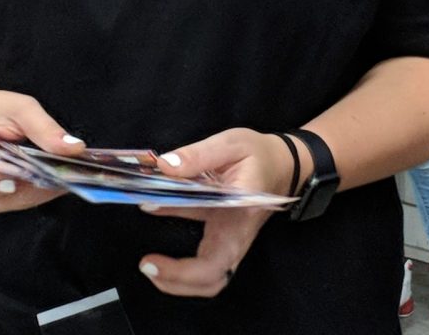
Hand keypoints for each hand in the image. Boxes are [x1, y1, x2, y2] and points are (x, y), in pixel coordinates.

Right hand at [0, 89, 84, 214]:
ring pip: (11, 203)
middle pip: (3, 197)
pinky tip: (49, 180)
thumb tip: (75, 149)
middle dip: (38, 187)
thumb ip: (44, 128)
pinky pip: (11, 203)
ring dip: (38, 192)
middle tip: (70, 174)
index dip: (17, 180)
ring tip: (64, 176)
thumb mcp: (18, 107)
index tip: (48, 172)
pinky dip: (32, 193)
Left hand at [137, 129, 293, 297]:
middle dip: (175, 283)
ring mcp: (230, 240)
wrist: (283, 164)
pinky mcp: (223, 234)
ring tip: (150, 265)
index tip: (150, 260)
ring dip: (179, 280)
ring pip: (209, 277)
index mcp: (238, 219)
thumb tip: (165, 167)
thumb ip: (197, 154)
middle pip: (211, 281)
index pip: (213, 263)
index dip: (180, 272)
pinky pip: (205, 259)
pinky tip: (161, 245)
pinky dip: (182, 262)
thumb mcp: (230, 144)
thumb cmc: (259, 155)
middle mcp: (235, 237)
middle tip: (146, 266)